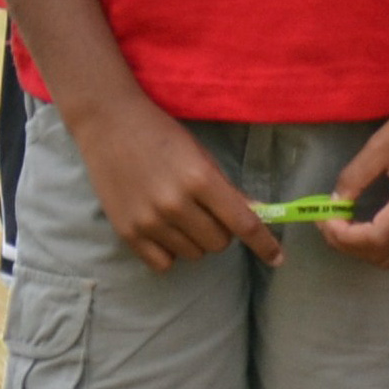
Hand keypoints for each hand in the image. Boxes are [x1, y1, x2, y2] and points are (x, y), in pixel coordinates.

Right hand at [69, 91, 274, 273]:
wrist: (110, 125)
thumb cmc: (162, 136)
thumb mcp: (203, 157)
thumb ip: (228, 190)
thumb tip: (258, 215)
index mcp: (200, 180)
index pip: (243, 224)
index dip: (265, 245)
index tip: (278, 259)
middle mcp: (175, 205)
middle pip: (219, 243)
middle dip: (223, 231)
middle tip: (209, 211)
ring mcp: (148, 221)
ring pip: (194, 253)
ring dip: (197, 240)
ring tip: (183, 216)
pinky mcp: (126, 232)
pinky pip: (163, 263)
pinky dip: (171, 252)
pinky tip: (166, 232)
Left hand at [322, 93, 388, 266]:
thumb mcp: (382, 145)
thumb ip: (354, 177)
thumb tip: (334, 202)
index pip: (375, 239)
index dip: (342, 236)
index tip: (323, 216)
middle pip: (382, 255)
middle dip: (347, 244)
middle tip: (327, 218)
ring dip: (362, 246)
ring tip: (343, 221)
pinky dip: (377, 242)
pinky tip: (364, 221)